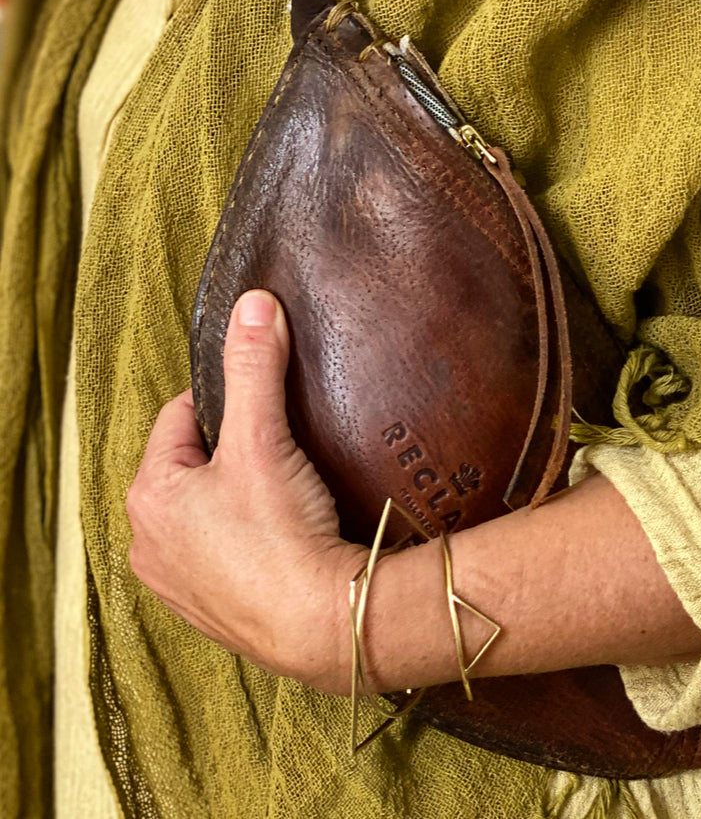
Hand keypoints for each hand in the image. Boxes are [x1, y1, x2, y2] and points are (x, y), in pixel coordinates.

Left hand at [127, 290, 366, 694]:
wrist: (323, 624)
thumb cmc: (281, 535)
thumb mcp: (262, 440)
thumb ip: (254, 367)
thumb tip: (253, 303)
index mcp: (149, 494)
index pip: (181, 417)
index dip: (226, 403)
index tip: (263, 411)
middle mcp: (148, 542)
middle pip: (190, 466)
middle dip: (228, 452)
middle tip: (275, 453)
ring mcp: (176, 583)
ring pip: (203, 511)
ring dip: (233, 497)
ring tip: (280, 495)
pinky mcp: (208, 611)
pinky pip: (219, 553)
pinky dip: (242, 540)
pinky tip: (277, 538)